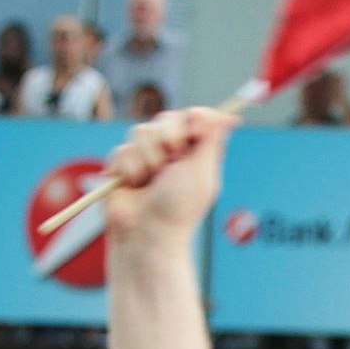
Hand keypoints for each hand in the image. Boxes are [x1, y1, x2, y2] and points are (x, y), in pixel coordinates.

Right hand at [101, 105, 236, 244]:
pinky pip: (122, 149)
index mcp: (194, 151)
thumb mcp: (202, 173)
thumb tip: (227, 118)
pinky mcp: (122, 164)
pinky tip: (134, 186)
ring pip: (141, 131)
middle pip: (166, 118)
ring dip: (148, 158)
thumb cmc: (179, 209)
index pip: (194, 116)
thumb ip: (212, 142)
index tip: (195, 130)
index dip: (194, 118)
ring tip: (150, 181)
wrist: (146, 232)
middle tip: (171, 162)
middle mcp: (170, 150)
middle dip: (169, 138)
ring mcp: (145, 156)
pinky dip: (130, 169)